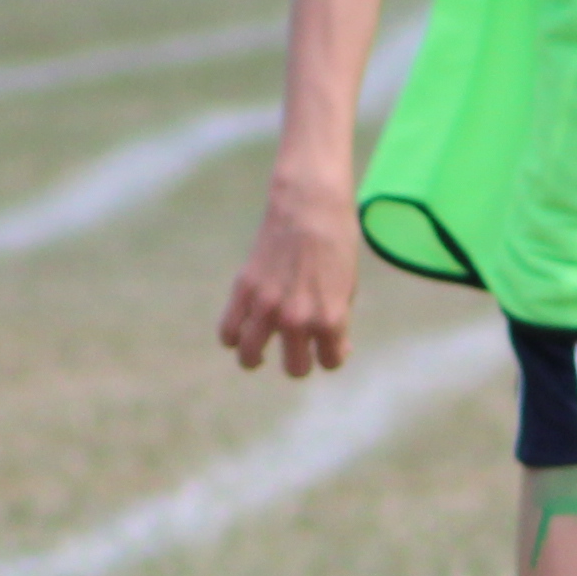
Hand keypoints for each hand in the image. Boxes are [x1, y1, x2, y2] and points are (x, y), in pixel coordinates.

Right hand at [217, 187, 359, 376]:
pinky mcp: (245, 290)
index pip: (330, 362)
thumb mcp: (348, 286)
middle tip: (296, 349)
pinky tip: (242, 331)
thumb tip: (331, 347)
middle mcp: (298, 320)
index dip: (330, 354)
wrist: (310, 206)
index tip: (328, 344)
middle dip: (299, 361)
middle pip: (295, 369)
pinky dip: (233, 338)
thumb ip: (337, 319)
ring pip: (251, 357)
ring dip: (256, 358)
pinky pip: (228, 332)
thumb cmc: (337, 243)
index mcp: (330, 319)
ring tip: (259, 353)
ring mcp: (268, 307)